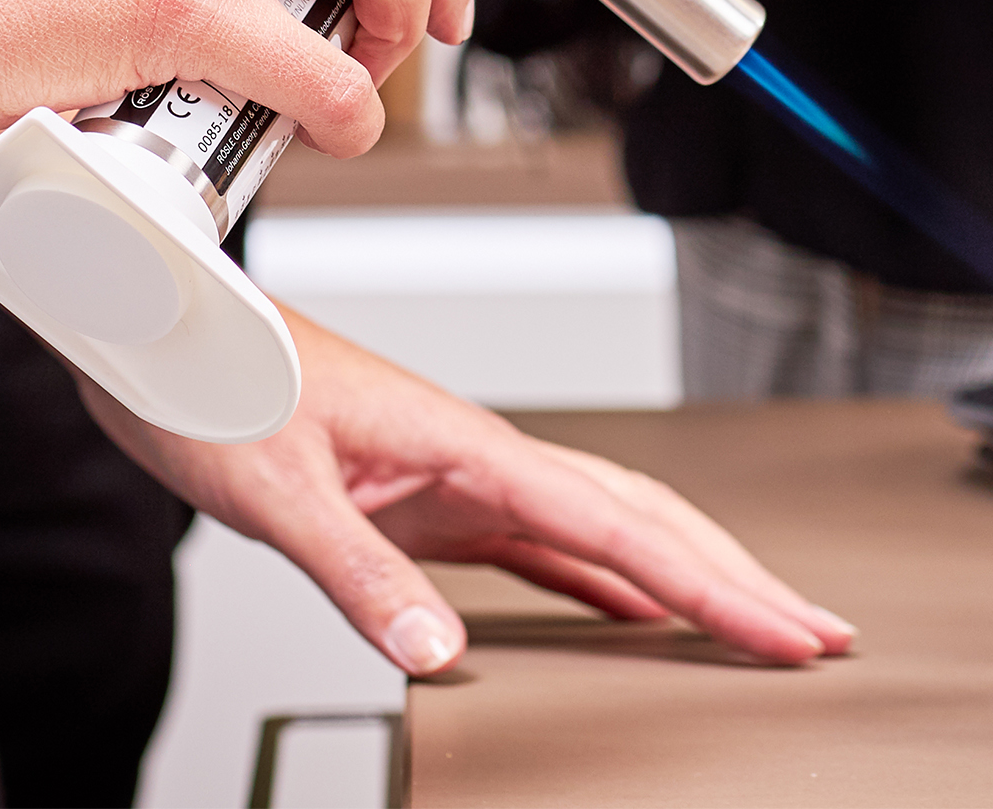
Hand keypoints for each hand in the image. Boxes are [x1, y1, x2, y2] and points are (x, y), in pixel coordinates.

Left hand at [81, 309, 856, 671]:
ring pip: (614, 525)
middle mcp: (487, 453)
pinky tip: (636, 611)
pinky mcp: (439, 497)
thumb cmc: (223, 385)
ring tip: (757, 620)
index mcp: (470, 445)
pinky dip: (612, 579)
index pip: (620, 527)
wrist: (177, 336)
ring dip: (692, 575)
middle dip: (739, 578)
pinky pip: (551, 545)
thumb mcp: (276, 491)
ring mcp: (469, 475)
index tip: (783, 627)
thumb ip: (362, 574)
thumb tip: (440, 656)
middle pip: (648, 518)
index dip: (713, 586)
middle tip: (816, 632)